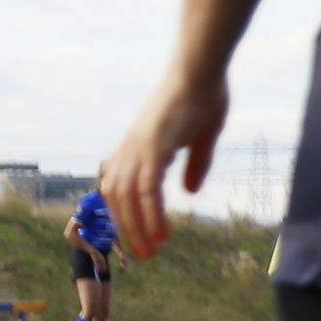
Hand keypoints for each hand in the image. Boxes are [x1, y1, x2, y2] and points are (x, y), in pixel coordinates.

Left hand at [102, 68, 228, 259]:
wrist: (200, 67)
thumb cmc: (204, 92)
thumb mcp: (203, 135)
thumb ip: (195, 164)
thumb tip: (188, 192)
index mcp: (140, 143)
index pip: (119, 186)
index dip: (125, 213)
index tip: (136, 234)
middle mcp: (131, 148)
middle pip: (117, 197)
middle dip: (127, 228)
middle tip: (142, 254)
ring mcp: (138, 148)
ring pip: (127, 199)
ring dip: (136, 228)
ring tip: (151, 251)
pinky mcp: (152, 148)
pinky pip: (147, 191)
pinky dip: (151, 215)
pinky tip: (162, 233)